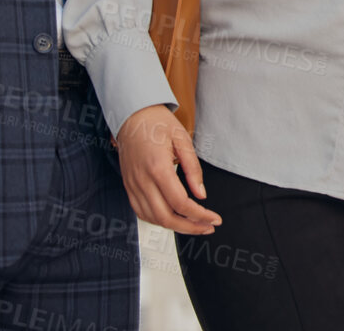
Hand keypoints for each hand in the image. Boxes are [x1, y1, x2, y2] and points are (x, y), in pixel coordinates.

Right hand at [115, 105, 221, 234]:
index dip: (200, 215)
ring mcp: (132, 185)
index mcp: (157, 168)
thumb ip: (193, 169)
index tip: (215, 219)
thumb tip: (202, 195)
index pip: (180, 203)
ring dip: (174, 227)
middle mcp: (142, 180)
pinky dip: (157, 220)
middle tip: (208, 227)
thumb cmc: (157, 124)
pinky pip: (141, 211)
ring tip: (194, 225)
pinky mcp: (128, 186)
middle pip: (165, 217)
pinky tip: (173, 218)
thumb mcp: (183, 140)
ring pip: (152, 218)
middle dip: (190, 227)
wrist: (131, 116)